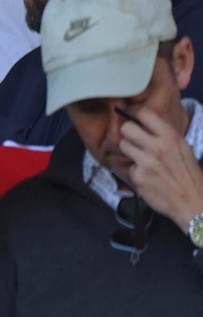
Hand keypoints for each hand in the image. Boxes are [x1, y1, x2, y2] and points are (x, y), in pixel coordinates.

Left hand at [117, 105, 202, 230]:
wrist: (194, 203)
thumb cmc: (189, 175)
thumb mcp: (183, 149)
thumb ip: (163, 136)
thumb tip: (143, 124)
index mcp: (170, 137)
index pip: (143, 113)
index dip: (137, 116)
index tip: (136, 122)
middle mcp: (157, 147)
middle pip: (126, 128)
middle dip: (129, 134)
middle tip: (136, 142)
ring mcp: (146, 162)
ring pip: (123, 145)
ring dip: (129, 152)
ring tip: (143, 160)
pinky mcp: (138, 176)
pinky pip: (127, 166)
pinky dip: (135, 171)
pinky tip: (147, 177)